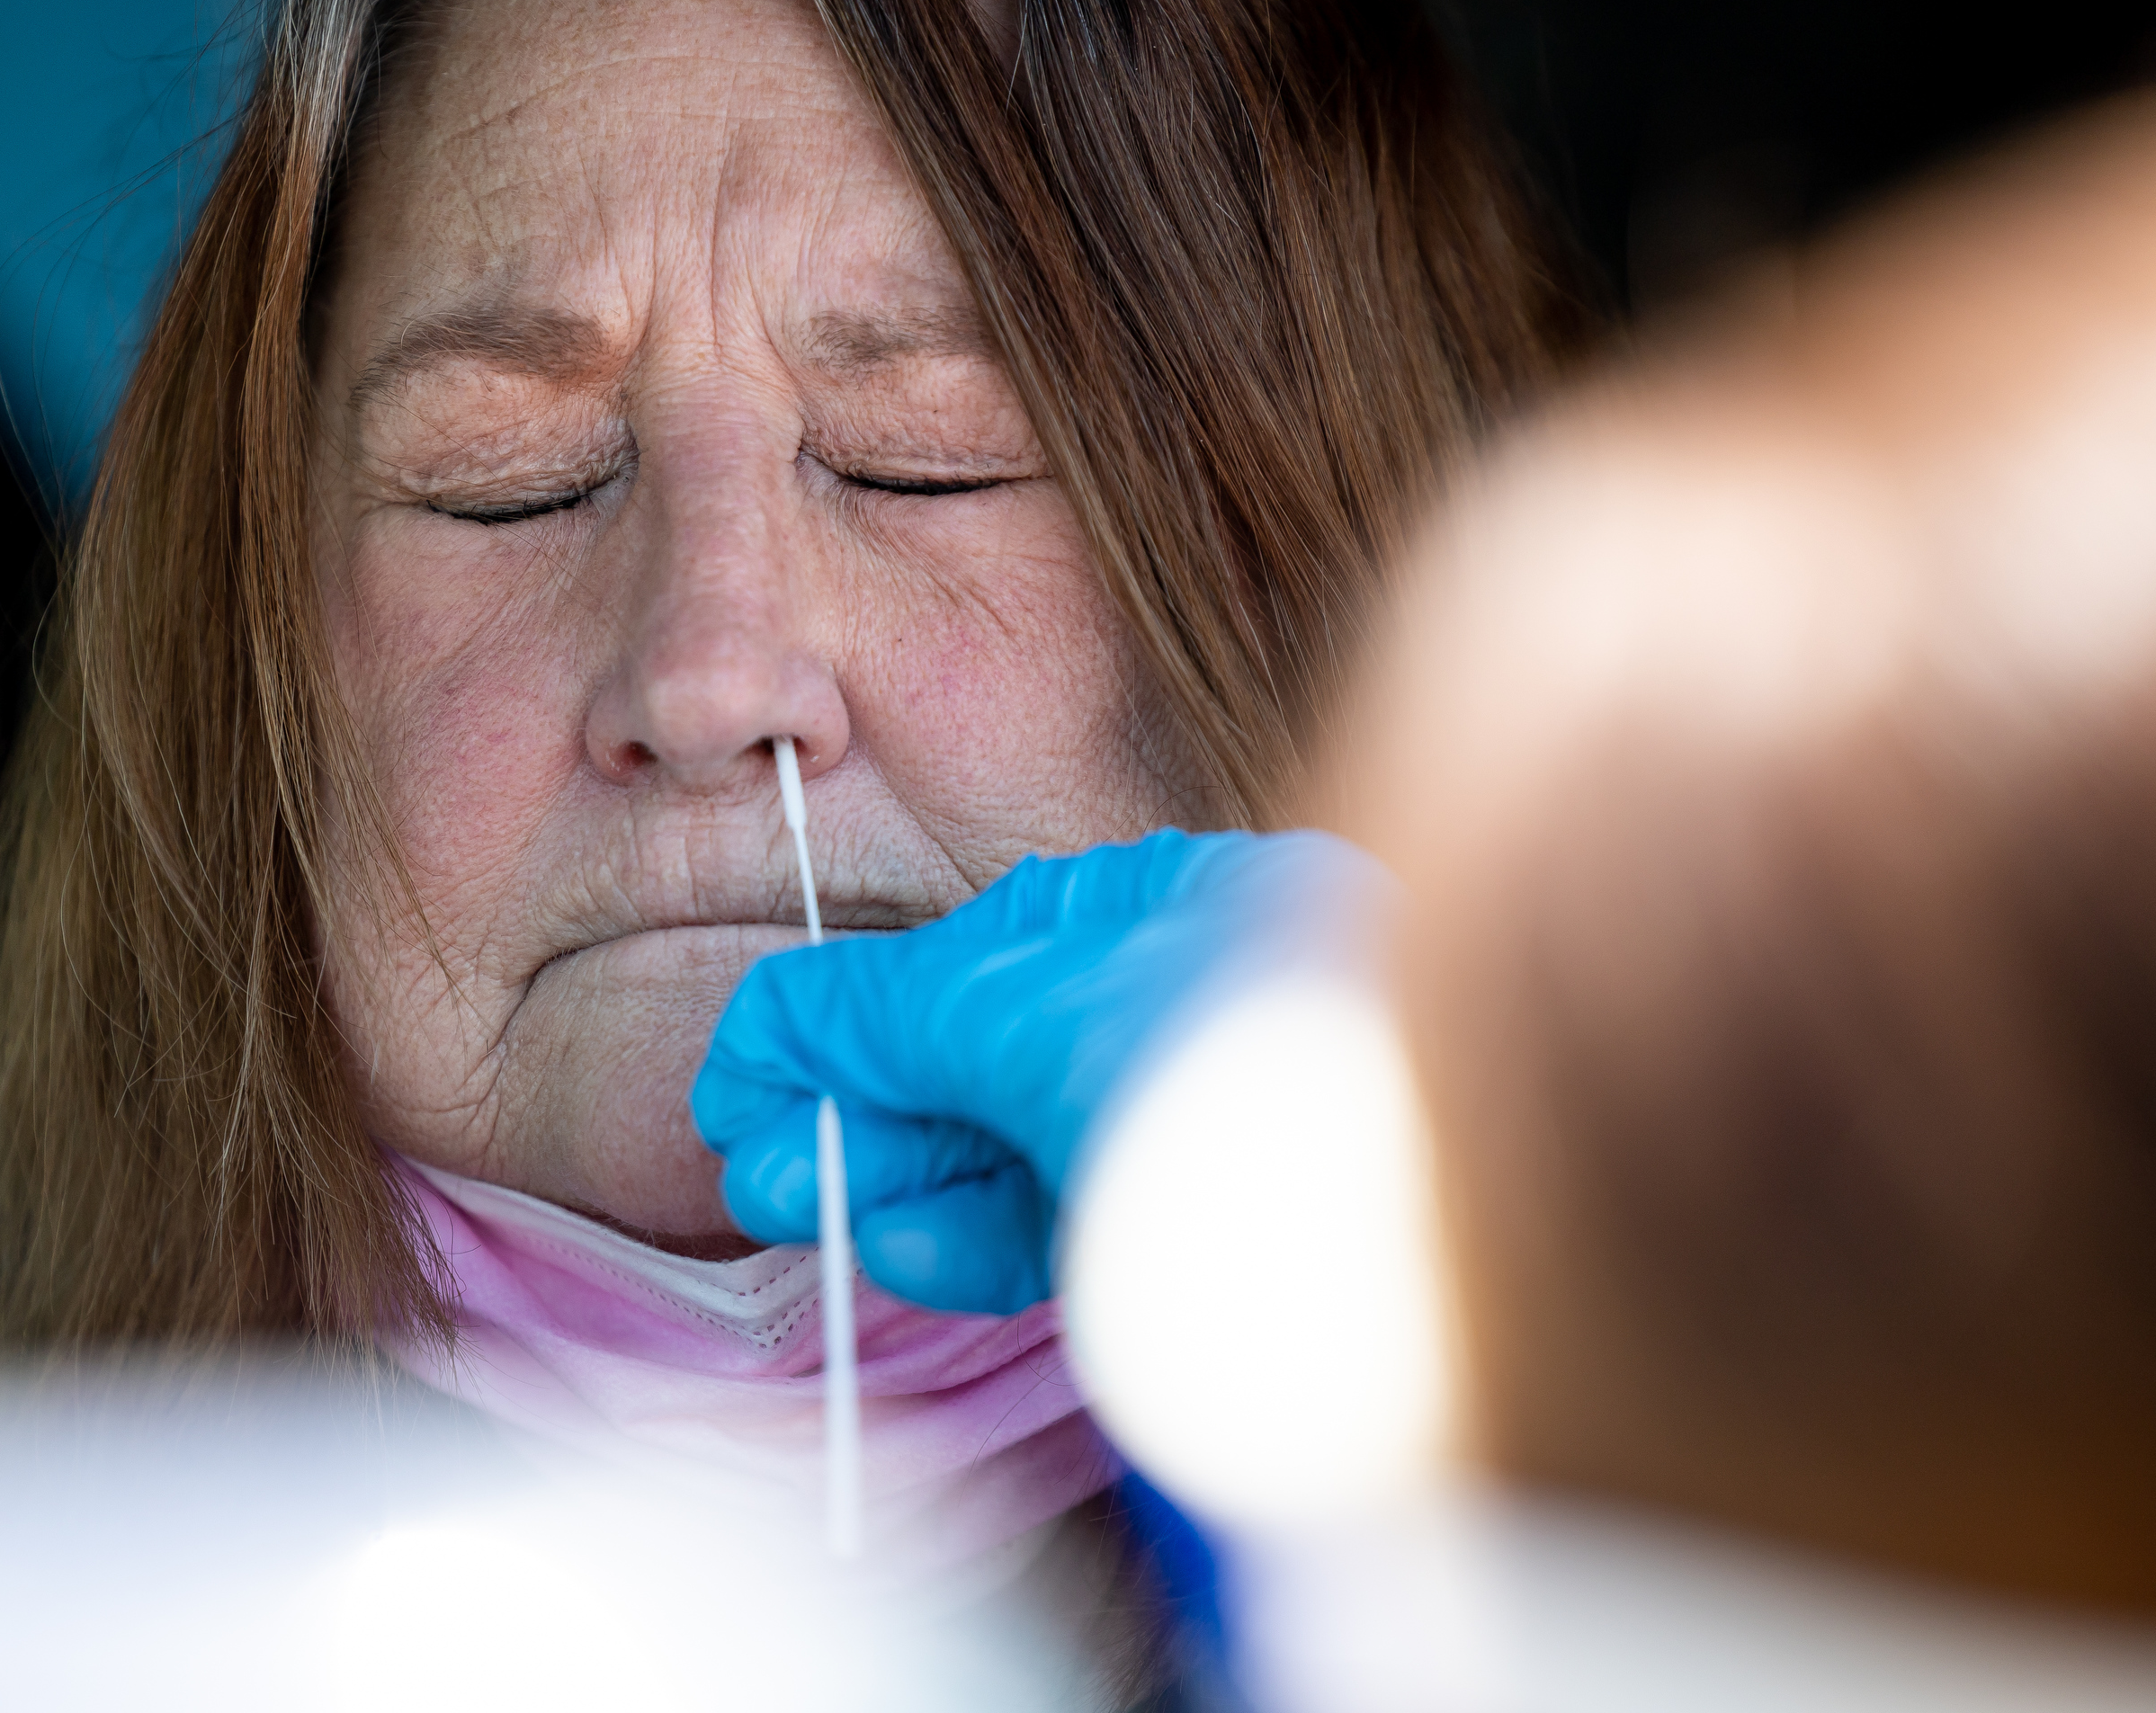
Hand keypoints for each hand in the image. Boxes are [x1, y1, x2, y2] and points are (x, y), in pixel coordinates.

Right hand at [691, 827, 1386, 1313]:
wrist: (1405, 1243)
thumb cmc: (1237, 1071)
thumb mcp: (1026, 1010)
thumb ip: (888, 1010)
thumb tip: (779, 1029)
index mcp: (1194, 907)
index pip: (984, 954)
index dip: (849, 1016)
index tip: (750, 1079)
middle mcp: (1205, 1009)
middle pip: (987, 1057)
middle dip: (856, 1110)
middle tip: (757, 1168)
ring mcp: (1204, 1129)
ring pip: (1021, 1149)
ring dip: (894, 1179)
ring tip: (801, 1207)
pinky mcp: (1209, 1247)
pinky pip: (1072, 1227)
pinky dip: (973, 1237)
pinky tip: (902, 1246)